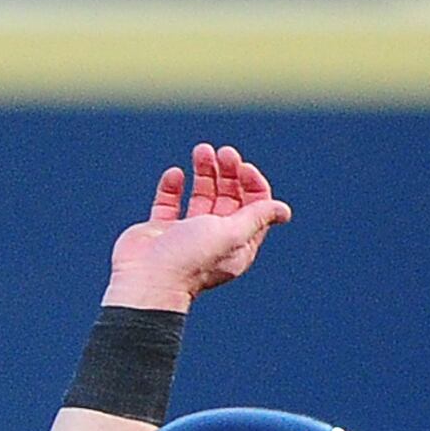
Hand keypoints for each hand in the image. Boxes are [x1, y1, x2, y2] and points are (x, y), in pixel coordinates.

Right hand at [105, 142, 290, 311]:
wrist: (145, 279)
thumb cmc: (190, 259)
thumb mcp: (231, 234)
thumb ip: (257, 218)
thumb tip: (284, 211)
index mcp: (237, 244)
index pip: (254, 207)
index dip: (252, 183)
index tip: (242, 167)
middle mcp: (214, 239)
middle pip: (229, 197)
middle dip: (229, 172)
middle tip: (223, 152)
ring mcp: (185, 234)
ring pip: (201, 195)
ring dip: (204, 172)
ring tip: (200, 150)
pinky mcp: (160, 231)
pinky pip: (170, 202)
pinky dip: (173, 186)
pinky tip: (175, 174)